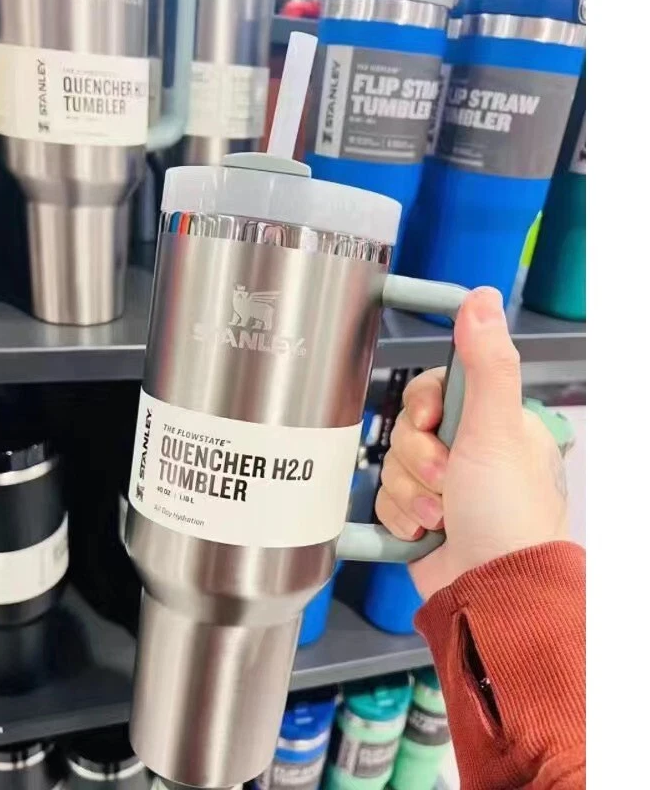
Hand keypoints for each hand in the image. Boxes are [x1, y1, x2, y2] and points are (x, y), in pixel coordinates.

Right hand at [375, 287, 568, 598]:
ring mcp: (440, 487)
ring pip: (391, 466)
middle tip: (448, 480)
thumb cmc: (507, 514)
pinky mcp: (417, 516)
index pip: (434, 390)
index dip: (423, 405)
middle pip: (406, 429)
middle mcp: (465, 452)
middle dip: (420, 460)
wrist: (492, 591)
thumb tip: (481, 298)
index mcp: (490, 424)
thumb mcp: (495, 429)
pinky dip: (399, 517)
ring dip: (411, 494)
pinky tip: (425, 532)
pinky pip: (382, 500)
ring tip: (441, 516)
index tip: (432, 421)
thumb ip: (486, 362)